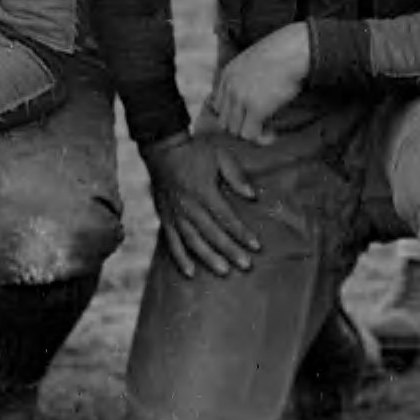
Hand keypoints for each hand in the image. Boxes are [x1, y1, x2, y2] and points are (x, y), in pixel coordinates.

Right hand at [144, 131, 262, 278]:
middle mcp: (189, 206)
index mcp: (204, 191)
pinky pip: (171, 242)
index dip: (242, 233)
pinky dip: (180, 258)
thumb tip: (252, 196)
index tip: (256, 246)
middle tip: (246, 265)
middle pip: (212, 233)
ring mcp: (175, 213)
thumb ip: (236, 176)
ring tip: (224, 271)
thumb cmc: (195, 151)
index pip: (227, 218)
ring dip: (209, 258)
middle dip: (230, 250)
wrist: (163, 147)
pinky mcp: (165, 217)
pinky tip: (190, 272)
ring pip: (193, 241)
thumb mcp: (220, 155)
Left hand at [207, 23, 310, 143]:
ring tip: (267, 130)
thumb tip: (252, 95)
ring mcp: (240, 99)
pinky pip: (250, 135)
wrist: (293, 51)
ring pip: (234, 130)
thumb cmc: (281, 52)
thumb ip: (245, 76)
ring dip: (250, 133)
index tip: (247, 117)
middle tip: (259, 126)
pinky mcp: (255, 109)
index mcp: (226, 74)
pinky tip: (272, 134)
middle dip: (240, 126)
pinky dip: (261, 138)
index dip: (232, 114)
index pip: (217, 105)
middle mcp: (229, 87)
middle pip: (224, 120)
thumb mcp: (253, 60)